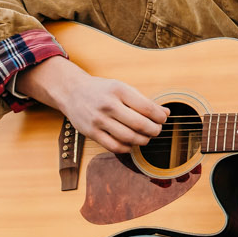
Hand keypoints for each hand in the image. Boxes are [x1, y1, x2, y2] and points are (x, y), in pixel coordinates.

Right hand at [21, 57, 164, 154]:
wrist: (72, 91)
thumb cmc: (102, 90)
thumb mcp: (122, 88)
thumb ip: (143, 101)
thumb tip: (165, 113)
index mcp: (119, 90)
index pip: (146, 107)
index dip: (159, 117)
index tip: (163, 119)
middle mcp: (108, 105)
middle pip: (139, 124)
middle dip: (154, 130)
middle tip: (156, 130)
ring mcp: (98, 120)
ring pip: (128, 137)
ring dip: (142, 140)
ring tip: (145, 137)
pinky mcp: (91, 132)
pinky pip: (114, 146)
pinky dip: (127, 148)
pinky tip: (131, 143)